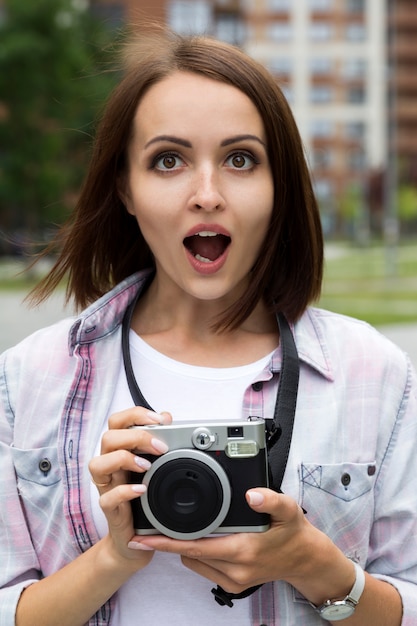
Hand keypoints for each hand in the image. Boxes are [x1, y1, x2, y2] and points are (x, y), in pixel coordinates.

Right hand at [88, 407, 171, 567]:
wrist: (135, 536)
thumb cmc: (142, 496)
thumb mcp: (153, 464)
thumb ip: (157, 440)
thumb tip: (167, 416)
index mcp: (119, 451)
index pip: (117, 422)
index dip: (135, 415)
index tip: (159, 420)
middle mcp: (109, 465)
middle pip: (108, 438)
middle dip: (135, 436)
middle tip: (160, 446)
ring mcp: (106, 487)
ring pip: (96, 464)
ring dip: (123, 460)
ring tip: (146, 466)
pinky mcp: (108, 509)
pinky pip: (107, 498)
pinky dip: (124, 491)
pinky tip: (141, 489)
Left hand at [127, 488, 322, 592]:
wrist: (307, 561)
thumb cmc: (295, 534)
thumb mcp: (289, 511)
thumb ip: (271, 500)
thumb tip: (252, 494)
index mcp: (243, 551)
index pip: (195, 546)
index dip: (167, 541)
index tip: (144, 537)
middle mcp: (235, 570)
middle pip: (188, 555)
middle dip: (168, 542)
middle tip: (148, 529)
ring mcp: (233, 580)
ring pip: (194, 562)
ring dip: (183, 547)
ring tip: (174, 529)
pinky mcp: (234, 584)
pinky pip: (204, 568)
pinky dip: (196, 554)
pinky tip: (196, 538)